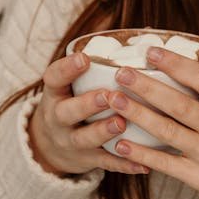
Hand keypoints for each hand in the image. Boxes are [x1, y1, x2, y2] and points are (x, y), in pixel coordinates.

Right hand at [28, 52, 149, 177]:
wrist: (51, 146)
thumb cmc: (74, 102)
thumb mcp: (71, 85)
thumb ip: (97, 66)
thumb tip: (147, 35)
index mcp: (55, 94)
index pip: (53, 78)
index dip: (66, 69)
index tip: (84, 58)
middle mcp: (58, 118)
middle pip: (67, 112)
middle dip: (87, 104)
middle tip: (108, 95)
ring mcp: (71, 142)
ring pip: (84, 139)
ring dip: (103, 131)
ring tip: (121, 124)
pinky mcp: (87, 160)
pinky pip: (106, 163)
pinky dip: (124, 164)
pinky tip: (144, 164)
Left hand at [108, 48, 198, 198]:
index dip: (176, 64)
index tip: (152, 52)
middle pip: (179, 104)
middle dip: (147, 87)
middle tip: (122, 73)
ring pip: (167, 132)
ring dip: (138, 115)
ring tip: (114, 101)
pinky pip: (166, 164)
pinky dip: (141, 154)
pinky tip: (121, 143)